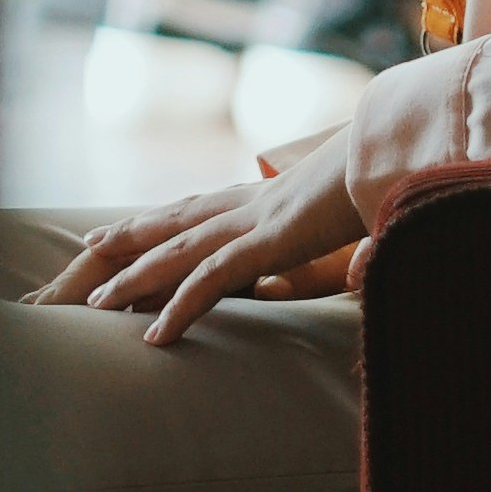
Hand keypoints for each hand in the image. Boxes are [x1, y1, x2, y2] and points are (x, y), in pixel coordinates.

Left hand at [23, 134, 372, 346]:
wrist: (401, 154)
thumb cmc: (386, 179)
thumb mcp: (356, 213)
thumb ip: (344, 241)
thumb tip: (351, 266)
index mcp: (271, 195)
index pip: (206, 204)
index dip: (169, 212)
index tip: (137, 221)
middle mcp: (252, 203)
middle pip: (177, 219)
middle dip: (132, 233)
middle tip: (89, 245)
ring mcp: (254, 222)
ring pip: (177, 253)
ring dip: (134, 277)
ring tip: (97, 304)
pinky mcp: (265, 243)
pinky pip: (209, 281)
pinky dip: (179, 307)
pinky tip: (155, 337)